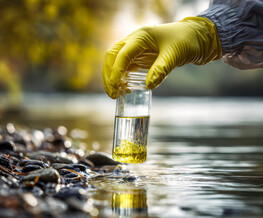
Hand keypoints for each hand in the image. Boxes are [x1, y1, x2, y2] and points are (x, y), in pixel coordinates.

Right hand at [102, 17, 221, 98]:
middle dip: (108, 75)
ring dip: (112, 76)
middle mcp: (135, 40)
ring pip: (115, 60)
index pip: (121, 54)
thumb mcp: (175, 55)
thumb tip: (148, 85)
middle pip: (111, 55)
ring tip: (116, 93)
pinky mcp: (140, 54)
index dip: (115, 72)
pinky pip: (124, 64)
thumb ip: (161, 69)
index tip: (114, 88)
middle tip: (112, 94)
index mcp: (141, 36)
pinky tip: (124, 87)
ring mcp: (136, 47)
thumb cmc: (186, 41)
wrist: (196, 37)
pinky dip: (120, 76)